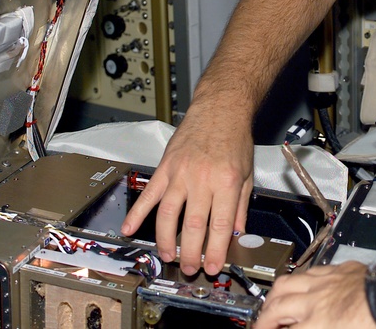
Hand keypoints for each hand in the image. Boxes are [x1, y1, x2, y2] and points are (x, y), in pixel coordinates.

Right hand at [120, 112, 253, 275]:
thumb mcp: (246, 173)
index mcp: (225, 182)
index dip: (216, 251)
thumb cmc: (235, 137)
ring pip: (168, 214)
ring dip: (166, 239)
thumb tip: (236, 234)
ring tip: (168, 256)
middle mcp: (202, 179)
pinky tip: (129, 229)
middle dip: (191, 252)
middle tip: (189, 268)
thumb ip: (239, 206)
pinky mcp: (165, 167)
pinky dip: (137, 213)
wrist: (220, 108)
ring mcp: (180, 173)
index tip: (213, 266)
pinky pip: (149, 194)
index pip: (220, 226)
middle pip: (193, 225)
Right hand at [256, 262, 375, 327]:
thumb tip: (309, 326)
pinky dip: (300, 279)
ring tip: (272, 303)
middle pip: (276, 306)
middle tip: (262, 325)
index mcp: (317, 324)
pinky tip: (301, 284)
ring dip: (276, 295)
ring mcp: (326, 282)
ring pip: (288, 282)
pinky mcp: (340, 270)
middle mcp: (315, 301)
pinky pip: (311, 271)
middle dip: (264, 318)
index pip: (281, 327)